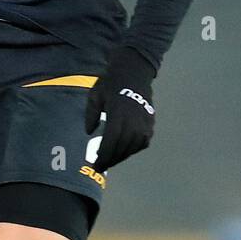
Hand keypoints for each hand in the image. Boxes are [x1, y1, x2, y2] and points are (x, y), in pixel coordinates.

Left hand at [84, 46, 156, 171]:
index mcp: (118, 115)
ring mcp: (144, 123)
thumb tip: (89, 132)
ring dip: (121, 156)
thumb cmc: (111, 83)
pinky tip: (124, 150)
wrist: (134, 72)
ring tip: (110, 160)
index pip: (110, 143)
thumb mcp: (95, 96)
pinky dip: (133, 149)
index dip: (103, 157)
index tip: (95, 165)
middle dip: (110, 160)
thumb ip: (90, 115)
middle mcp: (133, 121)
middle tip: (100, 167)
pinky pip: (142, 143)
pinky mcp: (150, 123)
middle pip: (121, 148)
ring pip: (133, 148)